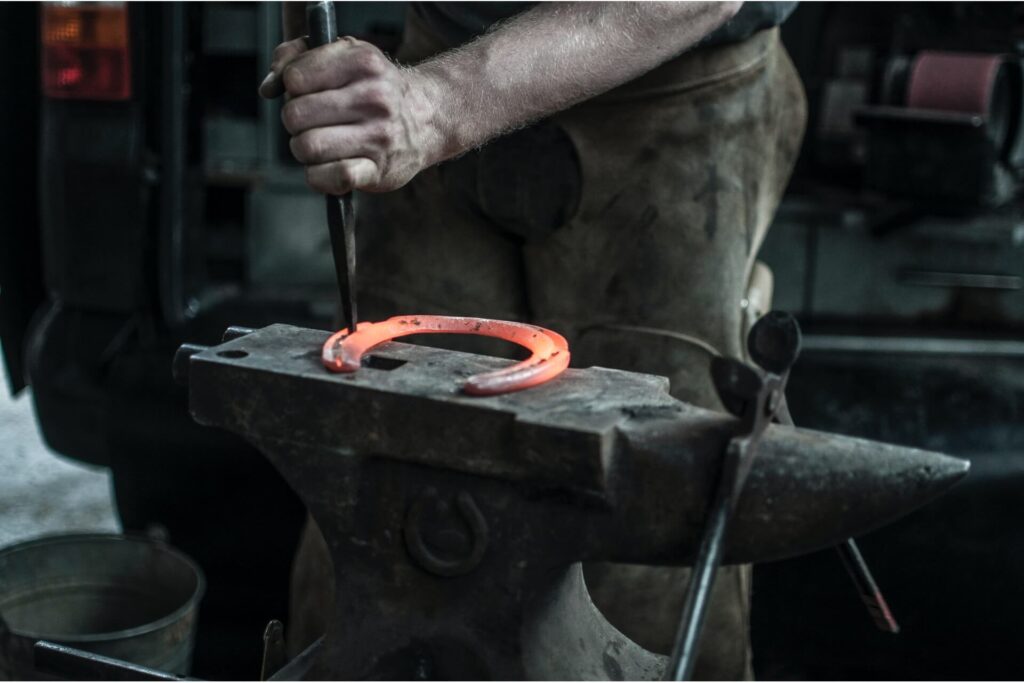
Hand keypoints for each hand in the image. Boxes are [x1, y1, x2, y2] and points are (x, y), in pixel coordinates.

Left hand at [259, 37, 442, 194]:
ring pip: (307, 147)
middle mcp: (374, 98)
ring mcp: (378, 136)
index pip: (295, 78)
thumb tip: (268, 88)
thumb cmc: (373, 87)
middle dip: (295, 122)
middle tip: (312, 122)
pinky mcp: (378, 171)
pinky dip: (319, 177)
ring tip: (320, 144)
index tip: (307, 92)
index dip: (292, 87)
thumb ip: (295, 57)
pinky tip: (327, 168)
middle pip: (295, 115)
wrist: (426, 118)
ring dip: (304, 150)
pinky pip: (332, 177)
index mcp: (362, 62)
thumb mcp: (342, 55)